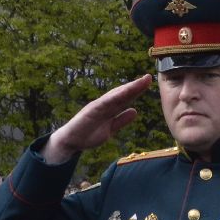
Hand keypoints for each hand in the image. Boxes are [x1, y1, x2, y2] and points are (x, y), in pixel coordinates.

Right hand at [40, 75, 154, 163]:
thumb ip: (121, 120)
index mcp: (110, 108)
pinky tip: (122, 94)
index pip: (125, 98)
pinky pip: (103, 104)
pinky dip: (113, 98)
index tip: (148, 82)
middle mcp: (104, 104)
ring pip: (114, 96)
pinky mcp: (90, 111)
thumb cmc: (88, 134)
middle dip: (135, 86)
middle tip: (148, 77)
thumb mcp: (110, 129)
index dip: (136, 90)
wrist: (70, 141)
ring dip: (127, 89)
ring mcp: (97, 106)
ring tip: (138, 83)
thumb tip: (135, 111)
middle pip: (122, 94)